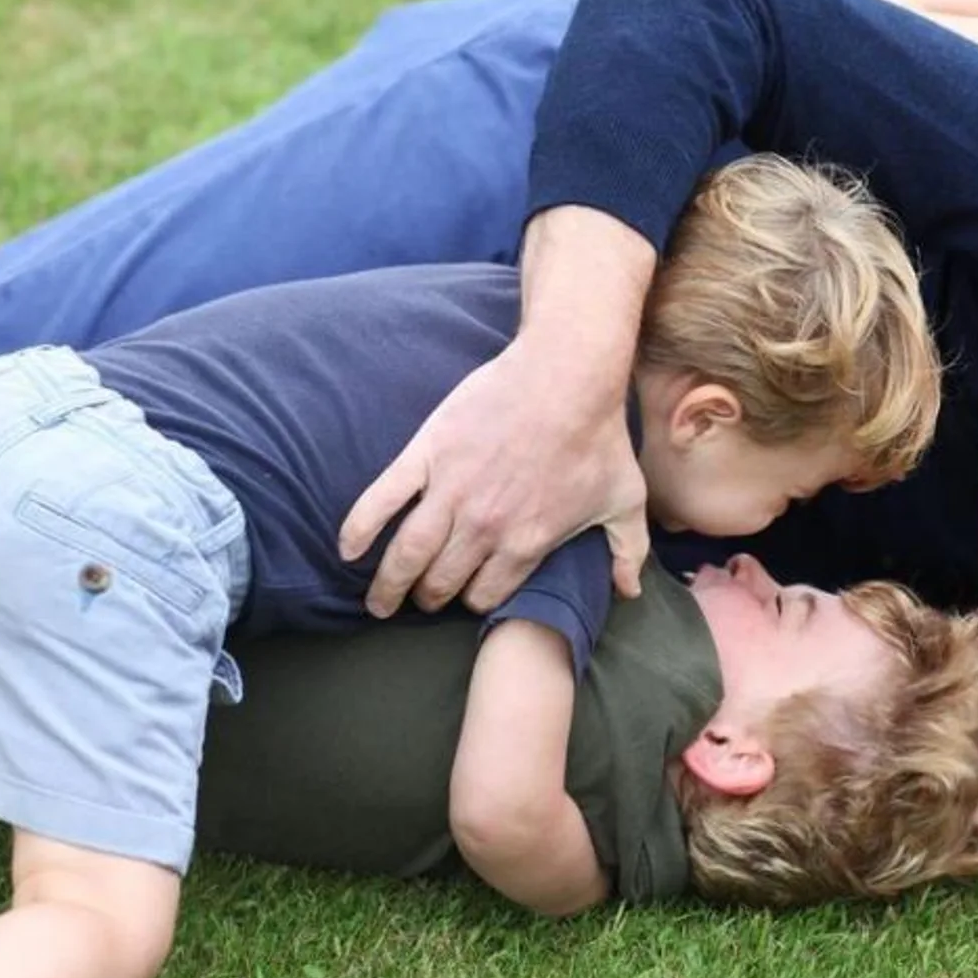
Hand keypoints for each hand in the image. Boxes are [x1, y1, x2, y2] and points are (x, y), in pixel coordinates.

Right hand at [339, 337, 649, 616]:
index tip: (465, 597)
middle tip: (420, 599)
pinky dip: (360, 528)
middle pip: (442, 581)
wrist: (566, 376)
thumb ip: (628, 551)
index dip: (473, 600)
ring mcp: (450, 491)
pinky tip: (347, 550)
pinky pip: (381, 500)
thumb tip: (629, 591)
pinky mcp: (426, 455)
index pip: (485, 594)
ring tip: (377, 601)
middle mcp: (483, 526)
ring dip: (388, 584)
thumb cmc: (598, 437)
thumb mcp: (625, 499)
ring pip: (408, 554)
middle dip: (429, 597)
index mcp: (526, 542)